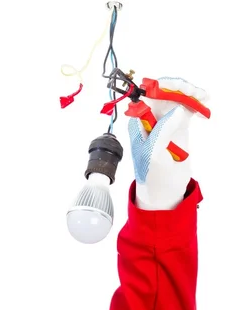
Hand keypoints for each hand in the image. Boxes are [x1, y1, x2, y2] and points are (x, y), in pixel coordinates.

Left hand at [128, 77, 208, 209]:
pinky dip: (196, 103)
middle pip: (164, 91)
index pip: (147, 94)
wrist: (163, 189)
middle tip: (195, 94)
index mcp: (138, 122)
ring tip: (203, 98)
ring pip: (177, 97)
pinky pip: (187, 107)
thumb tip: (178, 108)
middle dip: (179, 88)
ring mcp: (164, 121)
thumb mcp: (153, 153)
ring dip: (190, 93)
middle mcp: (150, 117)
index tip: (179, 90)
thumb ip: (163, 130)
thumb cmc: (152, 174)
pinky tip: (204, 107)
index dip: (162, 87)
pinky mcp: (177, 126)